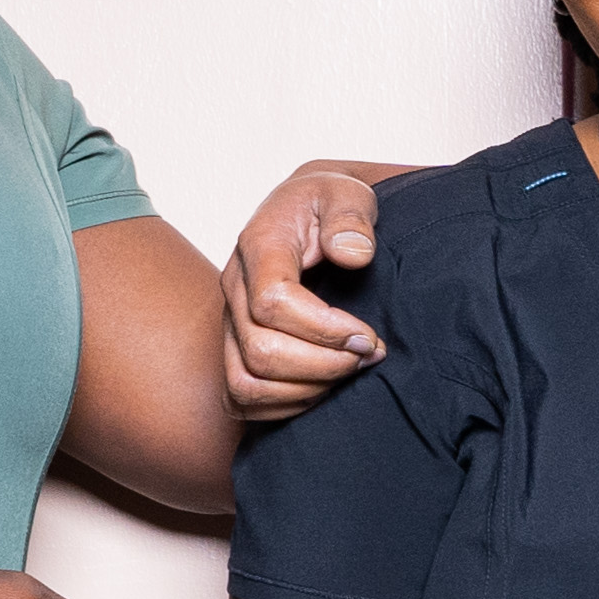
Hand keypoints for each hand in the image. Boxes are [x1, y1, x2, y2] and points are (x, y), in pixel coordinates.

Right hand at [224, 160, 400, 422]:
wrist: (309, 213)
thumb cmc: (329, 205)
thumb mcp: (347, 193)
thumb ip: (351, 216)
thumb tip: (353, 254)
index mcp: (258, 247)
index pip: (272, 303)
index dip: (325, 330)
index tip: (368, 335)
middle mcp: (234, 288)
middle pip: (260, 352)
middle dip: (324, 364)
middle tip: (368, 354)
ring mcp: (230, 322)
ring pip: (246, 383)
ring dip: (307, 390)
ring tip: (348, 370)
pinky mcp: (235, 348)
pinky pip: (243, 399)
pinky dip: (287, 406)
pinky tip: (326, 385)